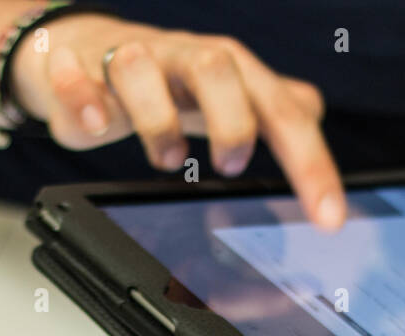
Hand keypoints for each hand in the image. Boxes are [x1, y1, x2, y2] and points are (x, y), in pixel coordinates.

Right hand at [9, 13, 344, 228]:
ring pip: (142, 67)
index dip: (310, 164)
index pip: (281, 111)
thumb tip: (316, 117)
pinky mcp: (77, 68)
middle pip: (218, 68)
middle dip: (232, 120)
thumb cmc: (163, 81)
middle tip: (231, 167)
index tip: (327, 216)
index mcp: (229, 72)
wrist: (83, 49)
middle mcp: (183, 58)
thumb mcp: (224, 98)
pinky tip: (97, 125)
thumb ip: (270, 111)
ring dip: (158, 119)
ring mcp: (129, 59)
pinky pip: (77, 75)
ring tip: (166, 159)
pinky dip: (84, 98)